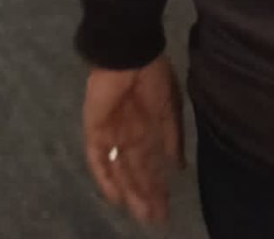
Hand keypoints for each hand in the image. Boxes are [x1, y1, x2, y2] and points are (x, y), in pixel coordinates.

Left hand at [82, 55, 184, 225]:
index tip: (166, 207)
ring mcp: (111, 132)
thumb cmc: (153, 75)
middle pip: (136, 170)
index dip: (158, 185)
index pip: (152, 162)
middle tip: (156, 219)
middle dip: (146, 194)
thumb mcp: (170, 106)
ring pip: (119, 168)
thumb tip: (179, 165)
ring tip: (141, 213)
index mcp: (147, 126)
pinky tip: (116, 196)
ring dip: (129, 190)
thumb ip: (173, 136)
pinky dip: (106, 177)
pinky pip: (97, 158)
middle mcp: (129, 133)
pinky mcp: (94, 128)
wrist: (130, 53)